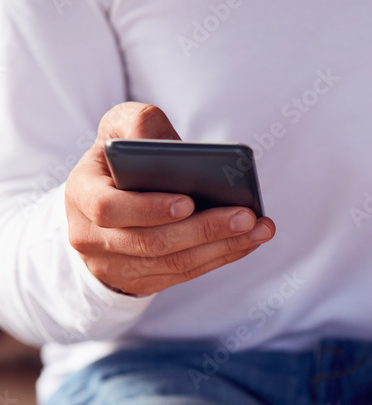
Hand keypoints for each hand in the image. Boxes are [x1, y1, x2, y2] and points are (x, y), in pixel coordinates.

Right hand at [65, 102, 274, 295]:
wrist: (107, 199)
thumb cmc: (121, 158)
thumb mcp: (119, 129)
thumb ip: (137, 123)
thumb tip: (162, 143)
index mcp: (80, 193)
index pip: (108, 209)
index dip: (149, 209)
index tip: (189, 201)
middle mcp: (90, 235)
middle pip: (150, 242)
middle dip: (204, 230)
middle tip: (246, 216)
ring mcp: (113, 265)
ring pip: (172, 262)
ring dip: (222, 247)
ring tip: (258, 229)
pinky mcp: (139, 281)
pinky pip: (183, 273)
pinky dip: (220, 257)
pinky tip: (248, 241)